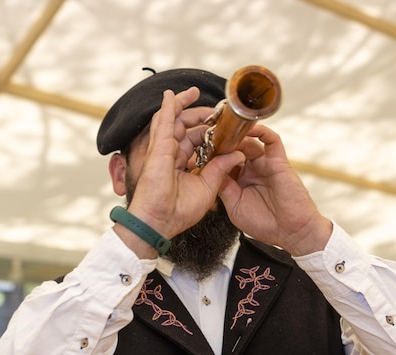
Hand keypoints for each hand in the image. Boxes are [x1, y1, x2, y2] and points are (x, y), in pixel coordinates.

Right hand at [119, 88, 245, 255]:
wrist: (160, 222)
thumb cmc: (179, 211)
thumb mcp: (208, 187)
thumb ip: (220, 168)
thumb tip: (237, 153)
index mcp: (182, 165)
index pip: (197, 141)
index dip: (208, 131)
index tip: (222, 126)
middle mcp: (172, 155)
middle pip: (185, 128)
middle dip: (199, 115)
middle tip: (214, 109)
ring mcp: (163, 151)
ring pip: (172, 121)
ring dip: (182, 105)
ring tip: (194, 91)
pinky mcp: (157, 150)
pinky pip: (161, 124)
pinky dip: (166, 108)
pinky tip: (171, 95)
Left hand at [218, 124, 332, 255]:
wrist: (291, 232)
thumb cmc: (265, 224)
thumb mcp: (234, 206)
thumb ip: (223, 187)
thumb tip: (210, 170)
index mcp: (240, 181)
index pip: (223, 161)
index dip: (212, 155)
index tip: (198, 149)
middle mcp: (252, 170)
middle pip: (235, 148)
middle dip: (223, 141)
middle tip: (210, 134)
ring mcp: (265, 164)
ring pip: (250, 141)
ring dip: (238, 135)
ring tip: (226, 131)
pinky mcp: (279, 161)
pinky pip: (272, 140)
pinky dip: (261, 131)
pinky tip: (249, 128)